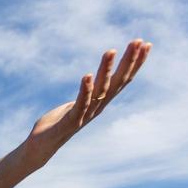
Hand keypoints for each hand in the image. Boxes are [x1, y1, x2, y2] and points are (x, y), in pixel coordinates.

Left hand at [23, 40, 150, 166]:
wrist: (42, 146)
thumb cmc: (58, 123)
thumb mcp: (76, 103)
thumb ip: (86, 92)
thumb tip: (92, 79)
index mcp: (100, 101)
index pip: (122, 79)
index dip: (134, 62)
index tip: (145, 43)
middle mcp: (97, 107)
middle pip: (117, 82)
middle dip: (128, 61)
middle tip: (138, 41)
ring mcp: (85, 114)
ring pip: (100, 89)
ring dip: (106, 70)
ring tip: (111, 50)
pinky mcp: (71, 121)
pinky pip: (80, 104)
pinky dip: (85, 90)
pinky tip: (87, 75)